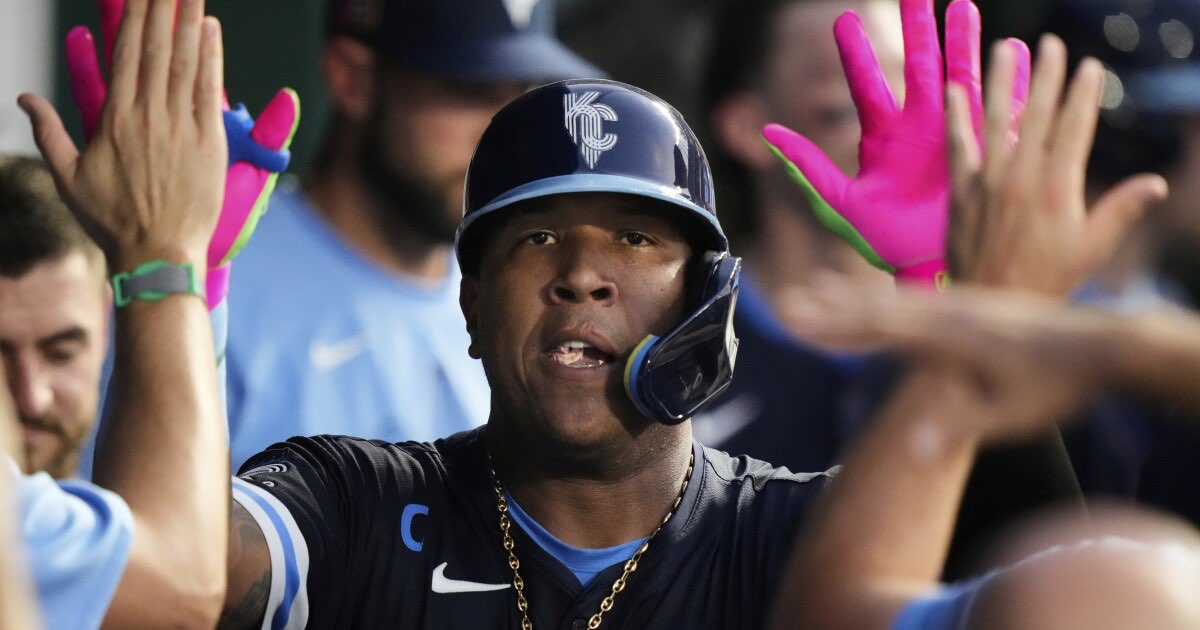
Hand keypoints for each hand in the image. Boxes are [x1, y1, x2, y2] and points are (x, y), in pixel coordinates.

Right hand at [66, 0, 299, 308]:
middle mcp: (148, 115)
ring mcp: (180, 126)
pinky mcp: (208, 142)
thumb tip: (23, 97)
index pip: (126, 54)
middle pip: (157, 47)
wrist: (158, 252)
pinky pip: (208, 90)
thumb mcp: (68, 176)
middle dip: (162, 7)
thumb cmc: (111, 220)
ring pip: (184, 61)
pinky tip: (210, 29)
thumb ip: (48, 131)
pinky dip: (211, 57)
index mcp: (115, 119)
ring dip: (189, 20)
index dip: (134, 17)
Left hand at [762, 0, 1029, 289]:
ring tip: (964, 7)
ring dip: (965, 42)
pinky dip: (1011, 80)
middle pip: (919, 64)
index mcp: (882, 136)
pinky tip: (1017, 52)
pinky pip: (1001, 108)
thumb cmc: (884, 242)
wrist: (929, 269)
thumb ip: (808, 168)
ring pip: (961, 75)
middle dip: (918, 27)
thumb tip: (769, 132)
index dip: (855, 52)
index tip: (843, 19)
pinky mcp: (986, 148)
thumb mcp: (839, 204)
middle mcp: (919, 127)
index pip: (866, 83)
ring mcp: (955, 133)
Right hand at [790, 278, 1108, 441]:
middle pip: (877, 307)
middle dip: (829, 307)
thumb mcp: (1011, 414)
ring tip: (817, 287)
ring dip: (852, 296)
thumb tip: (913, 448)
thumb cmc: (1057, 384)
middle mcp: (951, 313)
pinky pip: (919, 298)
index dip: (834, 328)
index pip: (879, 330)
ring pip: (896, 298)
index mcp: (951, 337)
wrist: (1104, 343)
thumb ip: (960, 425)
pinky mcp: (974, 306)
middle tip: (787, 302)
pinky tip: (877, 299)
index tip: (797, 323)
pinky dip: (887, 297)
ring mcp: (963, 305)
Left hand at [946, 35, 1168, 295]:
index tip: (1088, 67)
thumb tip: (1155, 184)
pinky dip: (957, 118)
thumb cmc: (1047, 280)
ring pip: (996, 121)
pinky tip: (956, 90)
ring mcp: (988, 182)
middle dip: (1045, 75)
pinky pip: (958, 147)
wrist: (991, 304)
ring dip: (1000, 81)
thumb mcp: (1092, 248)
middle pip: (1036, 114)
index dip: (1082, 95)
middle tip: (1051, 43)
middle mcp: (1022, 178)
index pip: (1074, 129)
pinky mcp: (961, 192)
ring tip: (1004, 48)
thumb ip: (1121, 210)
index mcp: (1058, 188)